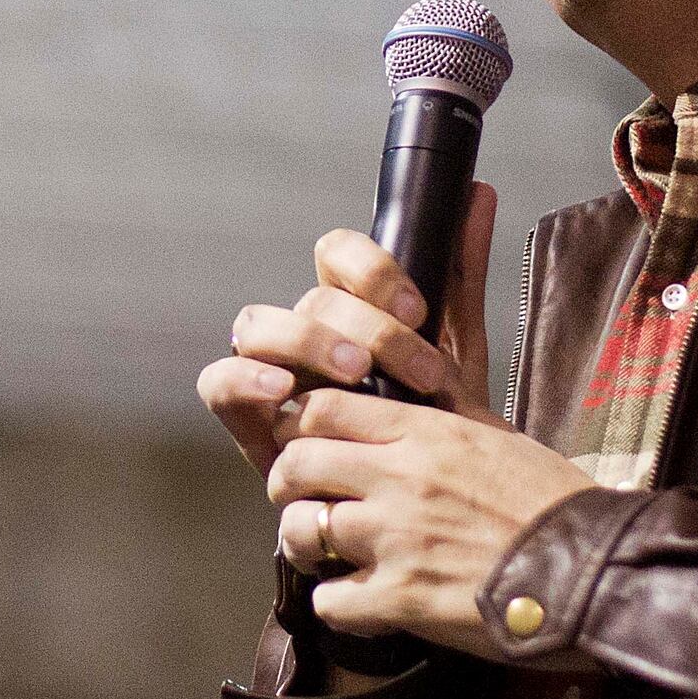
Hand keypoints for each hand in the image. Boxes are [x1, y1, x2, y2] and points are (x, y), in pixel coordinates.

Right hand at [196, 184, 501, 474]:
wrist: (427, 506)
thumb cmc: (433, 424)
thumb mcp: (458, 348)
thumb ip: (461, 274)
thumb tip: (479, 192)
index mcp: (348, 309)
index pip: (336, 255)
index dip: (371, 269)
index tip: (418, 308)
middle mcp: (305, 334)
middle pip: (310, 299)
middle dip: (366, 329)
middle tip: (416, 370)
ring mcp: (270, 372)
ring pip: (256, 327)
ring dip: (305, 343)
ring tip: (354, 375)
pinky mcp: (247, 420)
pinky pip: (218, 383)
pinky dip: (242, 380)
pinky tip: (281, 393)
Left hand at [263, 391, 592, 655]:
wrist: (599, 573)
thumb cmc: (559, 507)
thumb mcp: (502, 437)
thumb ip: (452, 409)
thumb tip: (426, 378)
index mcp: (426, 433)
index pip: (322, 408)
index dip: (302, 428)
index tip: (308, 446)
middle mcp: (401, 479)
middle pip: (295, 464)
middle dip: (290, 486)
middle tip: (307, 503)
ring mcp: (397, 539)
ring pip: (300, 530)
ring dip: (306, 546)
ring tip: (328, 557)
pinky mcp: (402, 599)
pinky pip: (329, 601)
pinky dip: (337, 606)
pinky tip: (362, 604)